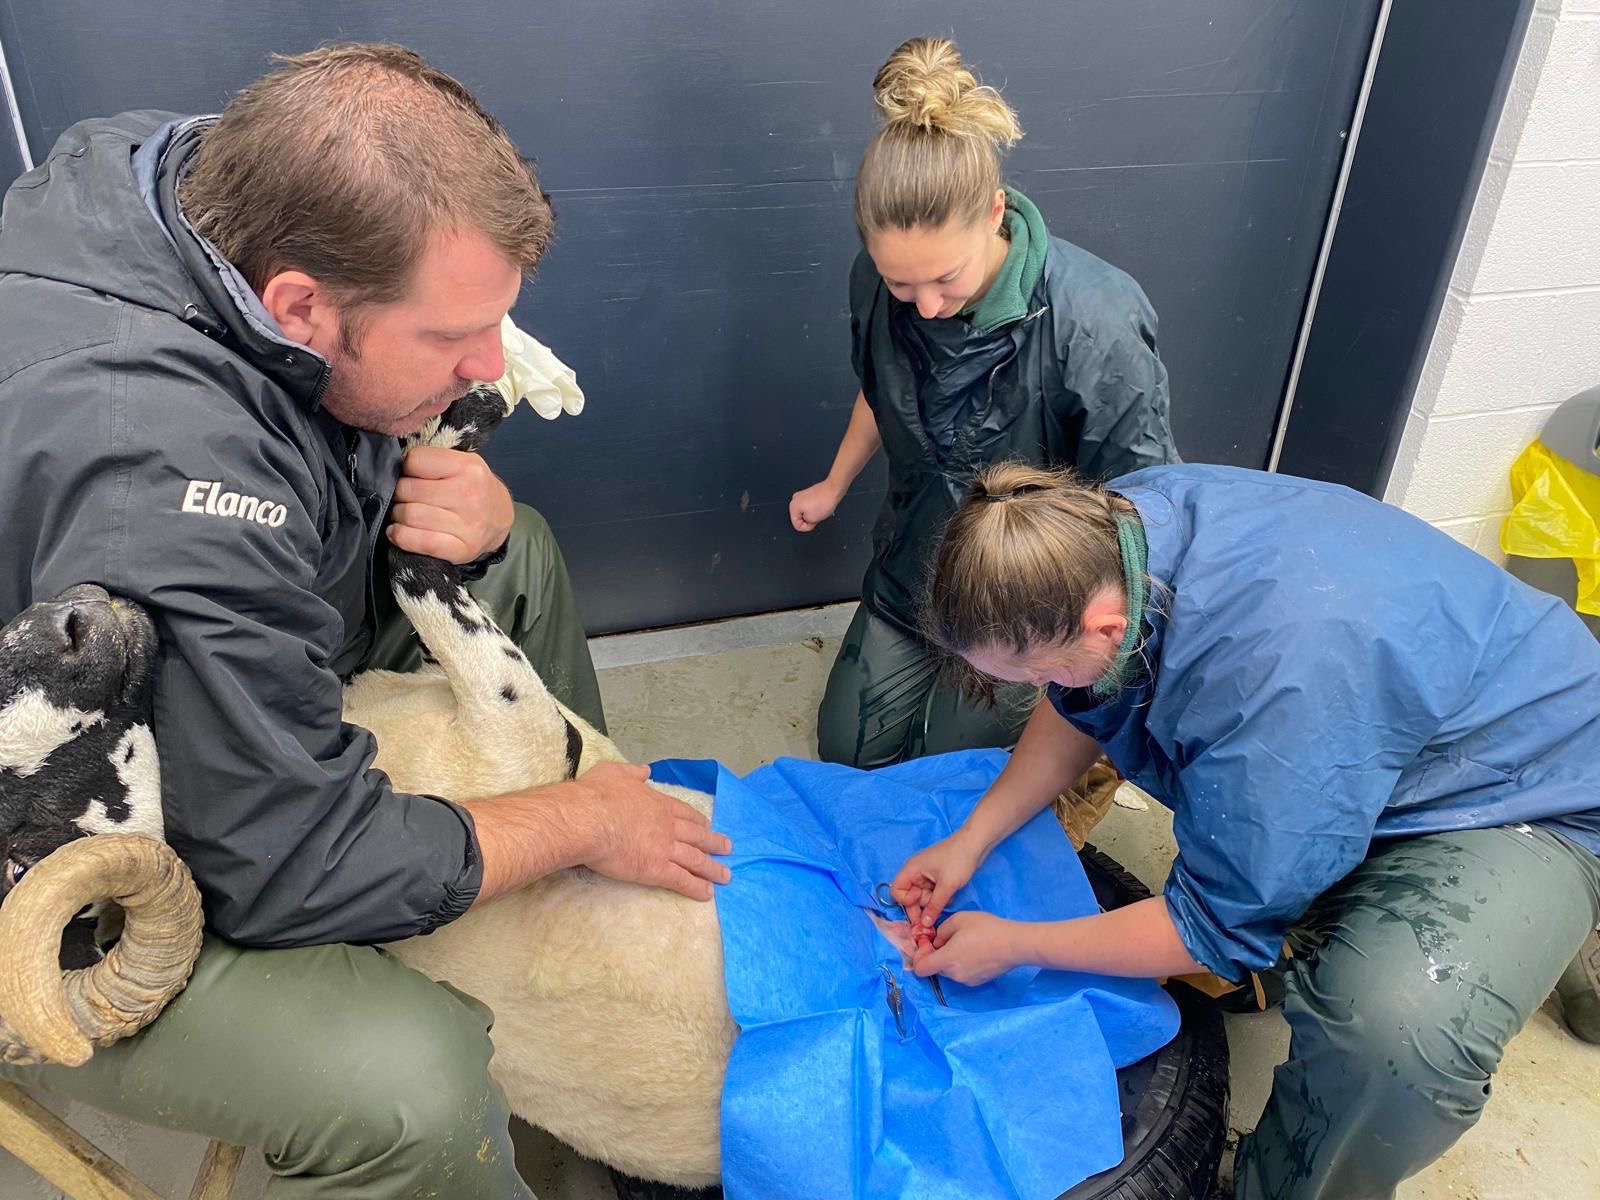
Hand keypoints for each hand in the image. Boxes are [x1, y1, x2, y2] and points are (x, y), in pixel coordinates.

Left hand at [388, 446, 514, 563]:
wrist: (500, 519)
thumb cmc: (474, 488)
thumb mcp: (463, 463)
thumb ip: (433, 460)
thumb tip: (394, 467)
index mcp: (468, 467)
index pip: (413, 461)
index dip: (407, 468)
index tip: (413, 476)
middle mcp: (469, 495)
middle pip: (407, 490)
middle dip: (400, 493)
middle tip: (407, 497)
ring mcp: (467, 525)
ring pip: (408, 515)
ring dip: (399, 515)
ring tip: (407, 513)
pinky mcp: (461, 550)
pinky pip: (419, 541)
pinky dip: (401, 536)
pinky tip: (399, 532)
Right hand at [576, 762, 731, 900]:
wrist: (588, 819)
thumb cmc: (596, 795)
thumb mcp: (614, 772)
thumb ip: (633, 772)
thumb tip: (645, 770)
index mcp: (658, 803)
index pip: (684, 813)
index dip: (698, 820)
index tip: (708, 825)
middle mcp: (667, 826)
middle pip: (697, 836)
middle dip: (714, 842)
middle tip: (727, 848)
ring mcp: (664, 848)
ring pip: (695, 859)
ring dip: (712, 868)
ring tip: (725, 875)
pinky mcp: (656, 870)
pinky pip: (681, 880)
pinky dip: (696, 887)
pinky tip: (707, 893)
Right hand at [789, 480, 843, 531]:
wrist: (833, 490)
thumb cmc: (824, 501)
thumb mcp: (813, 520)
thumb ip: (806, 525)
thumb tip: (807, 522)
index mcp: (793, 507)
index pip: (797, 526)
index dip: (807, 527)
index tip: (813, 521)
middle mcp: (794, 500)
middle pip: (800, 518)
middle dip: (809, 520)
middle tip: (817, 515)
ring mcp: (801, 496)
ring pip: (806, 513)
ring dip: (813, 514)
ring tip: (819, 509)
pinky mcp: (808, 494)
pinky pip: (810, 507)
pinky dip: (815, 508)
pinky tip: (820, 506)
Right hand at [889, 827, 984, 929]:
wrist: (975, 844)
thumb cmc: (958, 860)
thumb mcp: (947, 886)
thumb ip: (934, 906)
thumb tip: (924, 924)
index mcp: (910, 869)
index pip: (896, 892)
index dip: (906, 901)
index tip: (921, 901)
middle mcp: (914, 872)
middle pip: (909, 897)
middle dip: (922, 904)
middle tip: (936, 909)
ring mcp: (925, 875)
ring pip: (921, 897)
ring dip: (933, 901)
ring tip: (947, 895)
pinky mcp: (935, 877)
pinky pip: (931, 893)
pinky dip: (939, 896)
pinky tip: (950, 892)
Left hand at [911, 911, 1026, 986]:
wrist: (1014, 944)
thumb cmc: (985, 929)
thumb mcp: (958, 920)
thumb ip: (941, 931)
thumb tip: (937, 941)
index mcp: (946, 960)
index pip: (920, 969)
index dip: (919, 956)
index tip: (929, 942)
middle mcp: (954, 975)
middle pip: (935, 968)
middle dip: (936, 954)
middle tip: (947, 937)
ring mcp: (967, 980)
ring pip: (950, 970)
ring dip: (950, 958)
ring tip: (965, 942)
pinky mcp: (979, 981)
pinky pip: (963, 973)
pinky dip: (963, 963)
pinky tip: (976, 950)